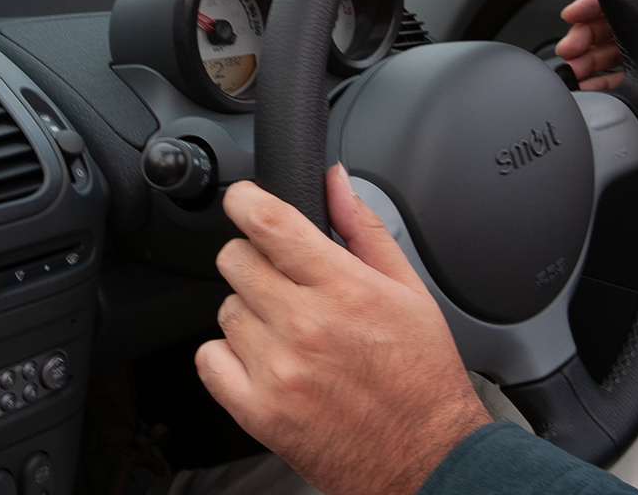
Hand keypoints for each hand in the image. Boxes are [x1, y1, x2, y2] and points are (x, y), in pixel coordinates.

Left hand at [195, 164, 490, 494]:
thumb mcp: (409, 289)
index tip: (241, 200)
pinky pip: (209, 359)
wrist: (427, 458)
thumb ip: (363, 228)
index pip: (269, 223)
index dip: (244, 201)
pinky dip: (228, 357)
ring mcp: (279, 371)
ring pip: (225, 309)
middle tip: (283, 282)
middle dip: (254, 260)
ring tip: (289, 332)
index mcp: (344, 288)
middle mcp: (306, 326)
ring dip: (249, 312)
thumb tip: (333, 179)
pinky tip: (265, 361)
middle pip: (234, 260)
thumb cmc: (421, 376)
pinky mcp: (259, 412)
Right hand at [555, 0, 637, 217]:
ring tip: (575, 68)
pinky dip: (603, 78)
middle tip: (568, 49)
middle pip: (617, 25)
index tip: (572, 16)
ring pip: (617, 51)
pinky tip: (593, 84)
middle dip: (586, 36)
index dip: (594, 6)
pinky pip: (623, 74)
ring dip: (591, 57)